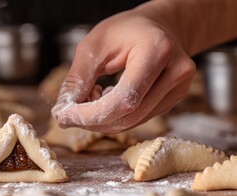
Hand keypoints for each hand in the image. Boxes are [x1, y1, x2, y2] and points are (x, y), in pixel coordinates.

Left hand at [52, 8, 194, 132]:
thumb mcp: (94, 45)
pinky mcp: (174, 99)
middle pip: (128, 115)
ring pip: (132, 122)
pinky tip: (107, 98)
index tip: (64, 116)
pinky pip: (138, 119)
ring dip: (102, 119)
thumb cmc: (124, 30)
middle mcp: (175, 72)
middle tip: (69, 112)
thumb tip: (63, 112)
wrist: (157, 26)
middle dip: (92, 120)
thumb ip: (78, 79)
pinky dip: (115, 116)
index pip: (124, 99)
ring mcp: (179, 88)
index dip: (91, 114)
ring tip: (91, 95)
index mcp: (157, 50)